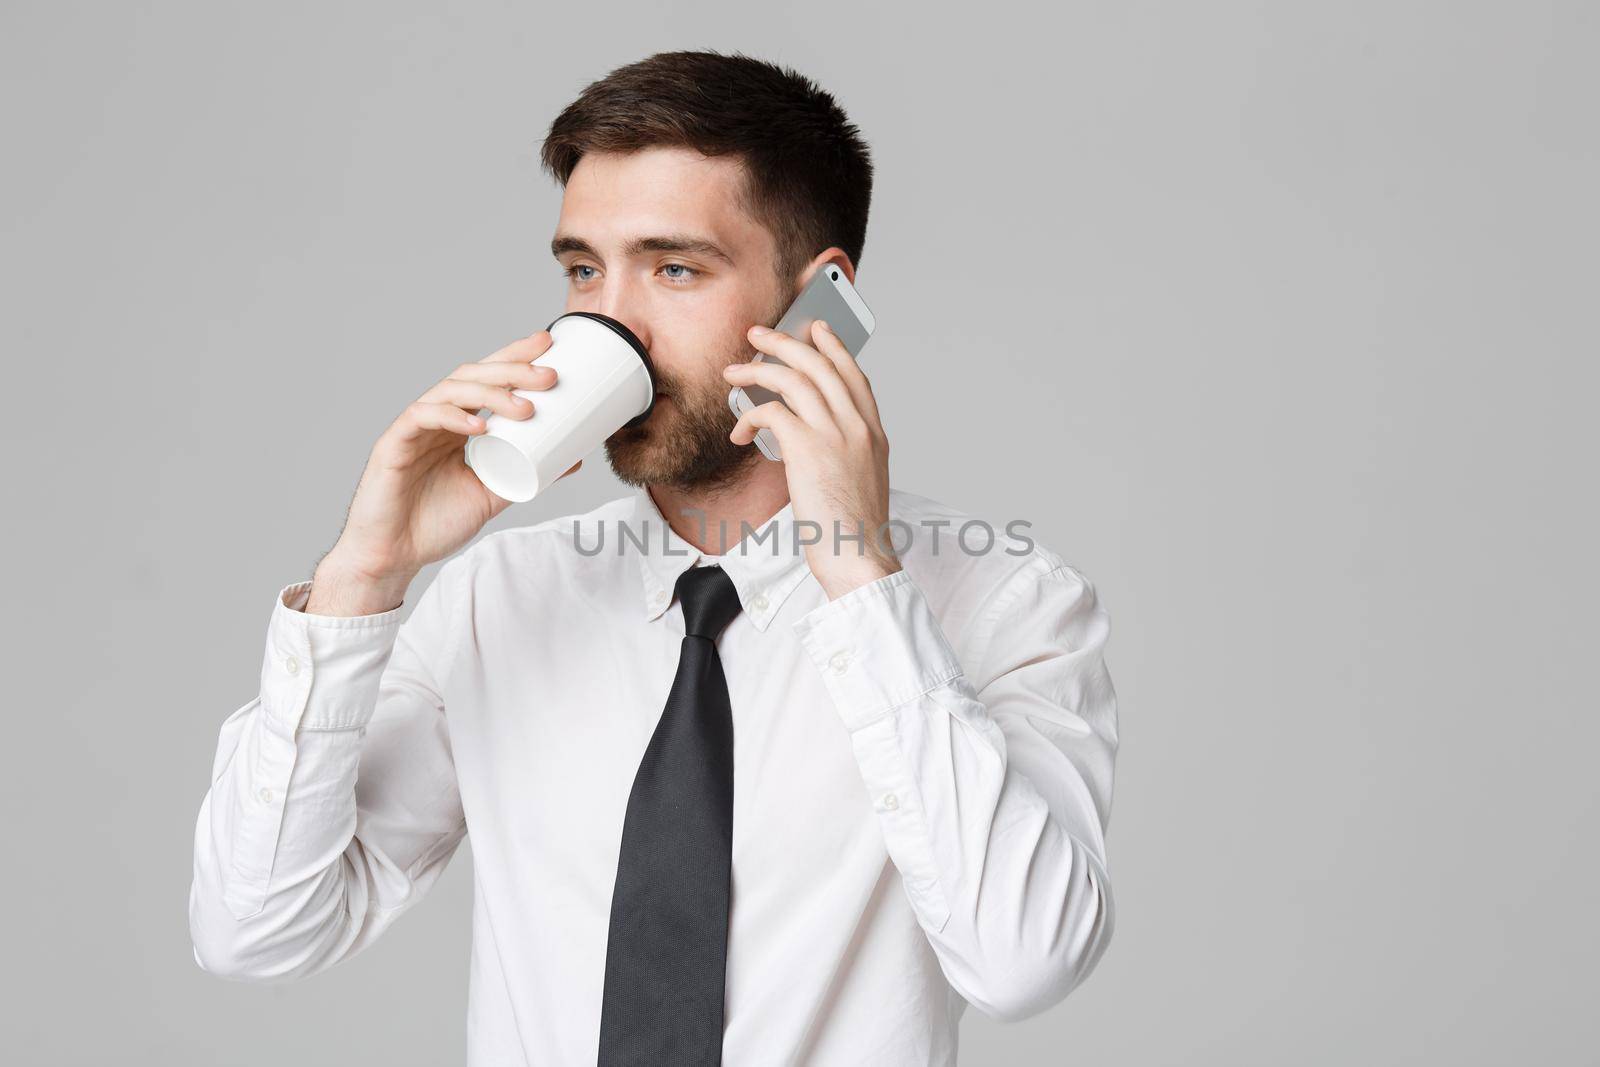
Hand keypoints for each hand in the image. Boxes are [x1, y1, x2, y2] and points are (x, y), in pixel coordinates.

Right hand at [321, 331, 581, 587]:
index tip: (549, 345)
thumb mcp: (494, 495)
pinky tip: (479, 425)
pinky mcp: (392, 445)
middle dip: (512, 369)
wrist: (394, 556)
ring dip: (490, 394)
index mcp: (459, 424)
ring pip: (450, 391)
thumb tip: (575, 458)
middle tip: (549, 375)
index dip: (515, 357)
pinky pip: (422, 419)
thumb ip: (528, 475)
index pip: (488, 380)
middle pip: (473, 376)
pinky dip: (452, 418)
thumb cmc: (436, 523)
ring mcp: (414, 428)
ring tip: (526, 407)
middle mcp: (437, 418)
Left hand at [723, 320, 900, 599]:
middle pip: (820, 364)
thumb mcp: (861, 482)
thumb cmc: (855, 532)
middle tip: (758, 336)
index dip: (834, 348)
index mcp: (874, 433)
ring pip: (793, 378)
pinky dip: (749, 415)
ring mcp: (835, 433)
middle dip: (785, 343)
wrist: (859, 557)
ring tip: (734, 372)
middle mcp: (858, 426)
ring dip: (758, 369)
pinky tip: (739, 431)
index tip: (817, 330)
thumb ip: (846, 453)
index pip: (854, 375)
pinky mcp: (808, 447)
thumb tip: (814, 442)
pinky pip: (771, 411)